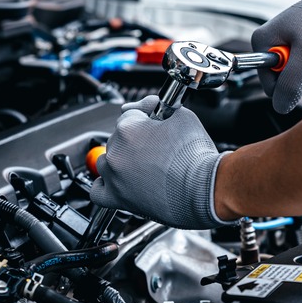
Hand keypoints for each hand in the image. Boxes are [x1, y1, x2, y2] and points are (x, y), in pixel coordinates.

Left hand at [90, 95, 237, 228]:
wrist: (204, 189)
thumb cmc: (196, 156)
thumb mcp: (182, 116)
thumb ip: (159, 106)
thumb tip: (149, 104)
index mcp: (128, 128)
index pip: (129, 114)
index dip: (144, 116)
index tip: (153, 121)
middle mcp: (116, 151)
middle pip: (118, 138)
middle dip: (135, 140)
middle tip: (156, 147)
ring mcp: (114, 176)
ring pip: (107, 161)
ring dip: (121, 161)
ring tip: (143, 166)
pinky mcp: (117, 198)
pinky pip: (98, 191)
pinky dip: (105, 185)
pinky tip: (117, 182)